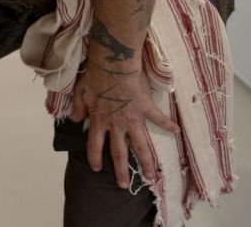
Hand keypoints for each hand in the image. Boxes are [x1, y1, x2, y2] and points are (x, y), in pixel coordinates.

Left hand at [70, 62, 178, 188]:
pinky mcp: (146, 109)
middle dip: (120, 170)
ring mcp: (133, 118)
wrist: (113, 64)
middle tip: (123, 185)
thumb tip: (73, 120)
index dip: (94, 157)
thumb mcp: (80, 92)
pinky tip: (178, 132)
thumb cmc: (95, 76)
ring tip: (151, 176)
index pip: (94, 144)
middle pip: (118, 152)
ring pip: (140, 145)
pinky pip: (159, 118)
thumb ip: (77, 108)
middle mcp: (116, 124)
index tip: (96, 169)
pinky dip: (168, 124)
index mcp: (99, 120)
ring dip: (145, 161)